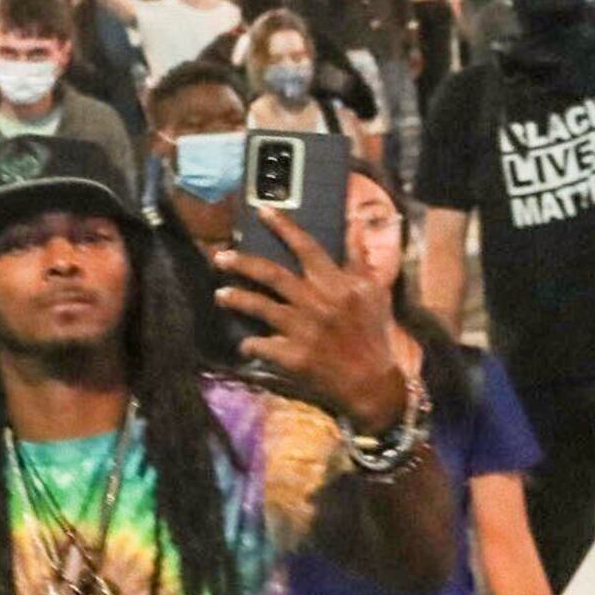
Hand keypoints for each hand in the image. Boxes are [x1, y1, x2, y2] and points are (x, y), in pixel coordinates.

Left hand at [214, 205, 404, 430]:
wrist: (372, 383)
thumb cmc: (373, 333)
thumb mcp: (374, 291)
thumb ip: (359, 258)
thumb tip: (353, 224)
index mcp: (337, 284)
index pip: (307, 247)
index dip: (284, 227)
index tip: (262, 212)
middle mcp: (317, 303)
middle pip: (272, 274)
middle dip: (243, 263)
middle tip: (220, 257)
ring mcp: (303, 330)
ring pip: (261, 307)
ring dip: (237, 299)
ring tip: (220, 294)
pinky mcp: (293, 357)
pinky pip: (261, 345)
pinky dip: (250, 344)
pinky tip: (244, 342)